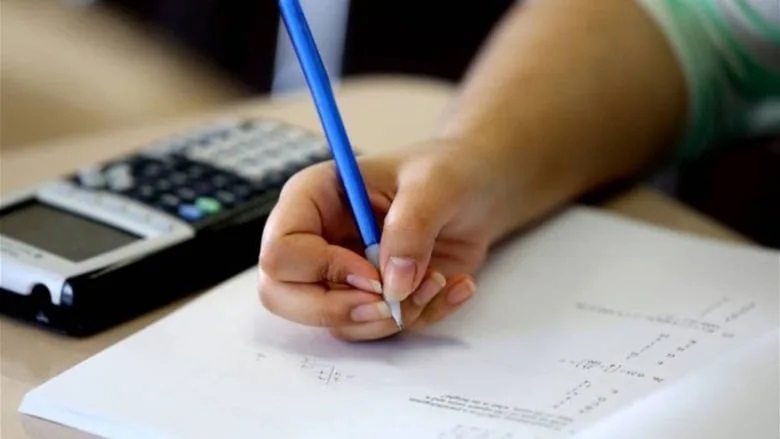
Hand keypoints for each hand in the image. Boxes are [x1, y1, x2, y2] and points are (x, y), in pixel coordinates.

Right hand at [257, 141, 499, 340]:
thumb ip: (411, 227)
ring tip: (438, 281)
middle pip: (282, 297)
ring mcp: (340, 274)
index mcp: (313, 199)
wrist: (477, 192)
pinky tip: (452, 286)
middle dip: (340, 311)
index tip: (373, 274)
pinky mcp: (370, 297)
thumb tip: (393, 285)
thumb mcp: (435, 184)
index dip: (321, 271)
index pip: (281, 251)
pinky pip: (377, 327)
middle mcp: (316, 239)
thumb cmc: (447, 172)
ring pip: (334, 321)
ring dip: (390, 317)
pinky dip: (418, 317)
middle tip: (392, 304)